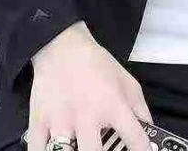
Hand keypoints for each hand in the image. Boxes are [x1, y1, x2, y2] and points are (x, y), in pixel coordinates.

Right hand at [26, 21, 153, 150]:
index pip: (135, 139)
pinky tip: (58, 150)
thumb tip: (149, 134)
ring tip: (80, 149)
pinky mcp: (39, 122)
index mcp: (113, 105)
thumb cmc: (97, 65)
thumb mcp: (127, 82)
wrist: (63, 47)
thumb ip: (140, 110)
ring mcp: (60, 121)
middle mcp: (87, 115)